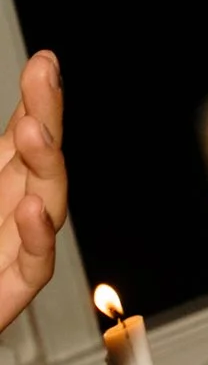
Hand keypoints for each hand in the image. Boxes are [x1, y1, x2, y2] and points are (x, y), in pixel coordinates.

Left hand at [0, 48, 62, 334]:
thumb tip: (15, 124)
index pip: (18, 143)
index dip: (36, 103)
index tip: (44, 64)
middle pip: (37, 164)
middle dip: (46, 116)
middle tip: (45, 76)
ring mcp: (2, 258)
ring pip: (45, 207)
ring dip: (44, 168)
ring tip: (33, 131)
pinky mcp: (0, 300)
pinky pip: (32, 271)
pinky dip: (37, 240)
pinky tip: (32, 209)